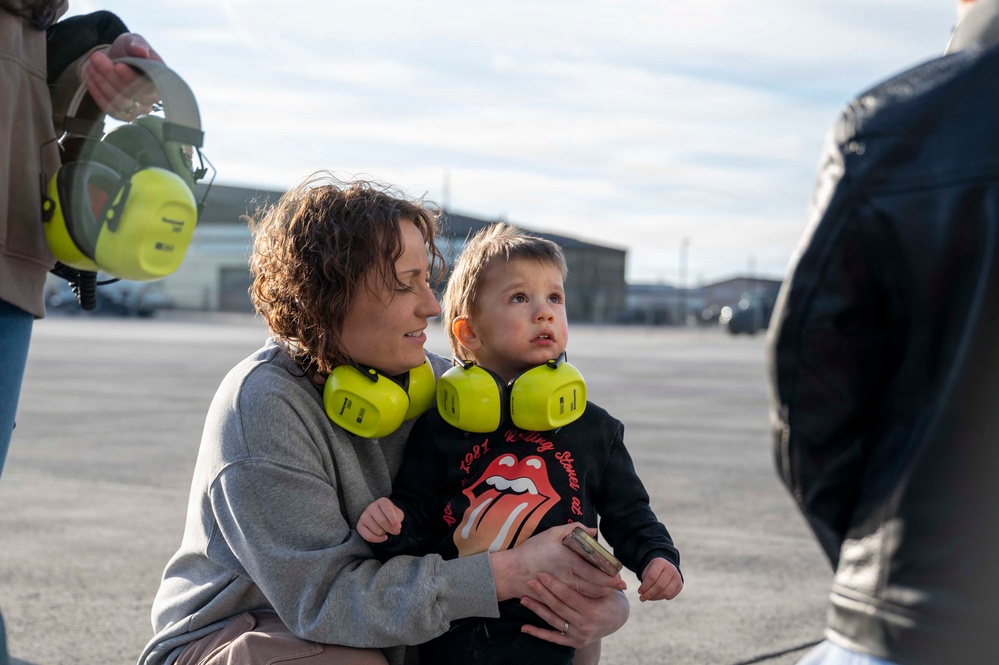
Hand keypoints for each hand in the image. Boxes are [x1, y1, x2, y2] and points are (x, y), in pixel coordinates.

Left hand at [82, 33, 163, 120]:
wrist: (113, 60)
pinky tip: (90, 81)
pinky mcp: (125, 115)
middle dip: (111, 76)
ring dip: (103, 84)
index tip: (117, 65)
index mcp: (160, 79)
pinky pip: (112, 111)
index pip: (149, 85)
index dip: (132, 78)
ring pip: (121, 102)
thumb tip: (142, 51)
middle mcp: (153, 97)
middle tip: (95, 57)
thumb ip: (137, 44)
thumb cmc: (126, 51)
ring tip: (90, 67)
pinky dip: (99, 96)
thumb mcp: (131, 41)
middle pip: (132, 93)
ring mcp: (140, 108)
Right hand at [356, 497, 403, 542]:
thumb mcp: (398, 514)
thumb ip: (398, 520)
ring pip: (376, 530)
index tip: (399, 527)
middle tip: (396, 531)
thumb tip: (396, 528)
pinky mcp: (359, 525)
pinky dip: (378, 539)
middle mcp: (371, 507)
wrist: (382, 518)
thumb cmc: (391, 516)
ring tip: (385, 529)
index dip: (393, 519)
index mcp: (382, 501)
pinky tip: (383, 537)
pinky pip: (368, 536)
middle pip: (382, 521)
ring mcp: (364, 516)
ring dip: (384, 533)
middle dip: (390, 529)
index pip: (387, 509)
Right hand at [489, 523, 625, 601]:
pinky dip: (587, 597)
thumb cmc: (532, 550)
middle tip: (618, 584)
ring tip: (607, 588)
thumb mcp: (551, 533)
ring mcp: (563, 590)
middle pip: (596, 588)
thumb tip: (593, 532)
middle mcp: (568, 578)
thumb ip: (574, 529)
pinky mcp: (557, 598)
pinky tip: (591, 593)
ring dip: (600, 593)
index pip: (596, 574)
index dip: (610, 579)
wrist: (512, 572)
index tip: (621, 579)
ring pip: (588, 596)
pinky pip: (577, 600)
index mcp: (569, 562)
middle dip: (609, 587)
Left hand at [519, 573, 628, 648]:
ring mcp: (578, 634)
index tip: (541, 574)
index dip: (554, 585)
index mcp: (592, 608)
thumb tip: (590, 533)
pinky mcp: (573, 642)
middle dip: (542, 593)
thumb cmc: (609, 596)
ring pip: (553, 620)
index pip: (569, 596)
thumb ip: (596, 562)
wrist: (616, 620)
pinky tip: (524, 627)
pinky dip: (538, 633)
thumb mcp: (608, 583)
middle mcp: (585, 624)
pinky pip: (553, 638)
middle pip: (558, 607)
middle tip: (529, 581)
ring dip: (536, 609)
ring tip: (523, 598)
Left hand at [638, 558, 682, 600]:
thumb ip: (645, 581)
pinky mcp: (680, 585)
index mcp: (660, 563)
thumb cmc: (653, 570)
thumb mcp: (647, 571)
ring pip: (666, 592)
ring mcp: (677, 577)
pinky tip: (657, 596)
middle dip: (649, 594)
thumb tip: (644, 596)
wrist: (665, 566)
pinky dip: (662, 598)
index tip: (639, 592)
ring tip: (648, 598)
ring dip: (655, 598)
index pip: (652, 577)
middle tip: (642, 598)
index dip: (645, 586)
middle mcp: (671, 569)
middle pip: (660, 586)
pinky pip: (671, 595)